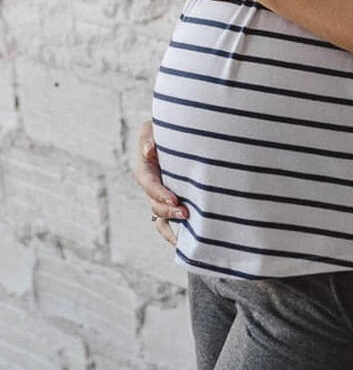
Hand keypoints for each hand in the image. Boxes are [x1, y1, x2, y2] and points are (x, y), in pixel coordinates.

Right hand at [134, 119, 187, 245]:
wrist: (183, 138)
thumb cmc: (165, 129)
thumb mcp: (152, 127)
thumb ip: (148, 136)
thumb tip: (150, 149)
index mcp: (146, 171)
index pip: (150, 185)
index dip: (160, 194)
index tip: (175, 199)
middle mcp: (152, 187)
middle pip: (156, 206)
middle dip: (169, 211)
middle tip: (186, 213)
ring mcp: (161, 198)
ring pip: (161, 218)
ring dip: (173, 225)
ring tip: (188, 226)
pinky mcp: (172, 204)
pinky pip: (168, 225)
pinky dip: (174, 235)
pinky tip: (186, 242)